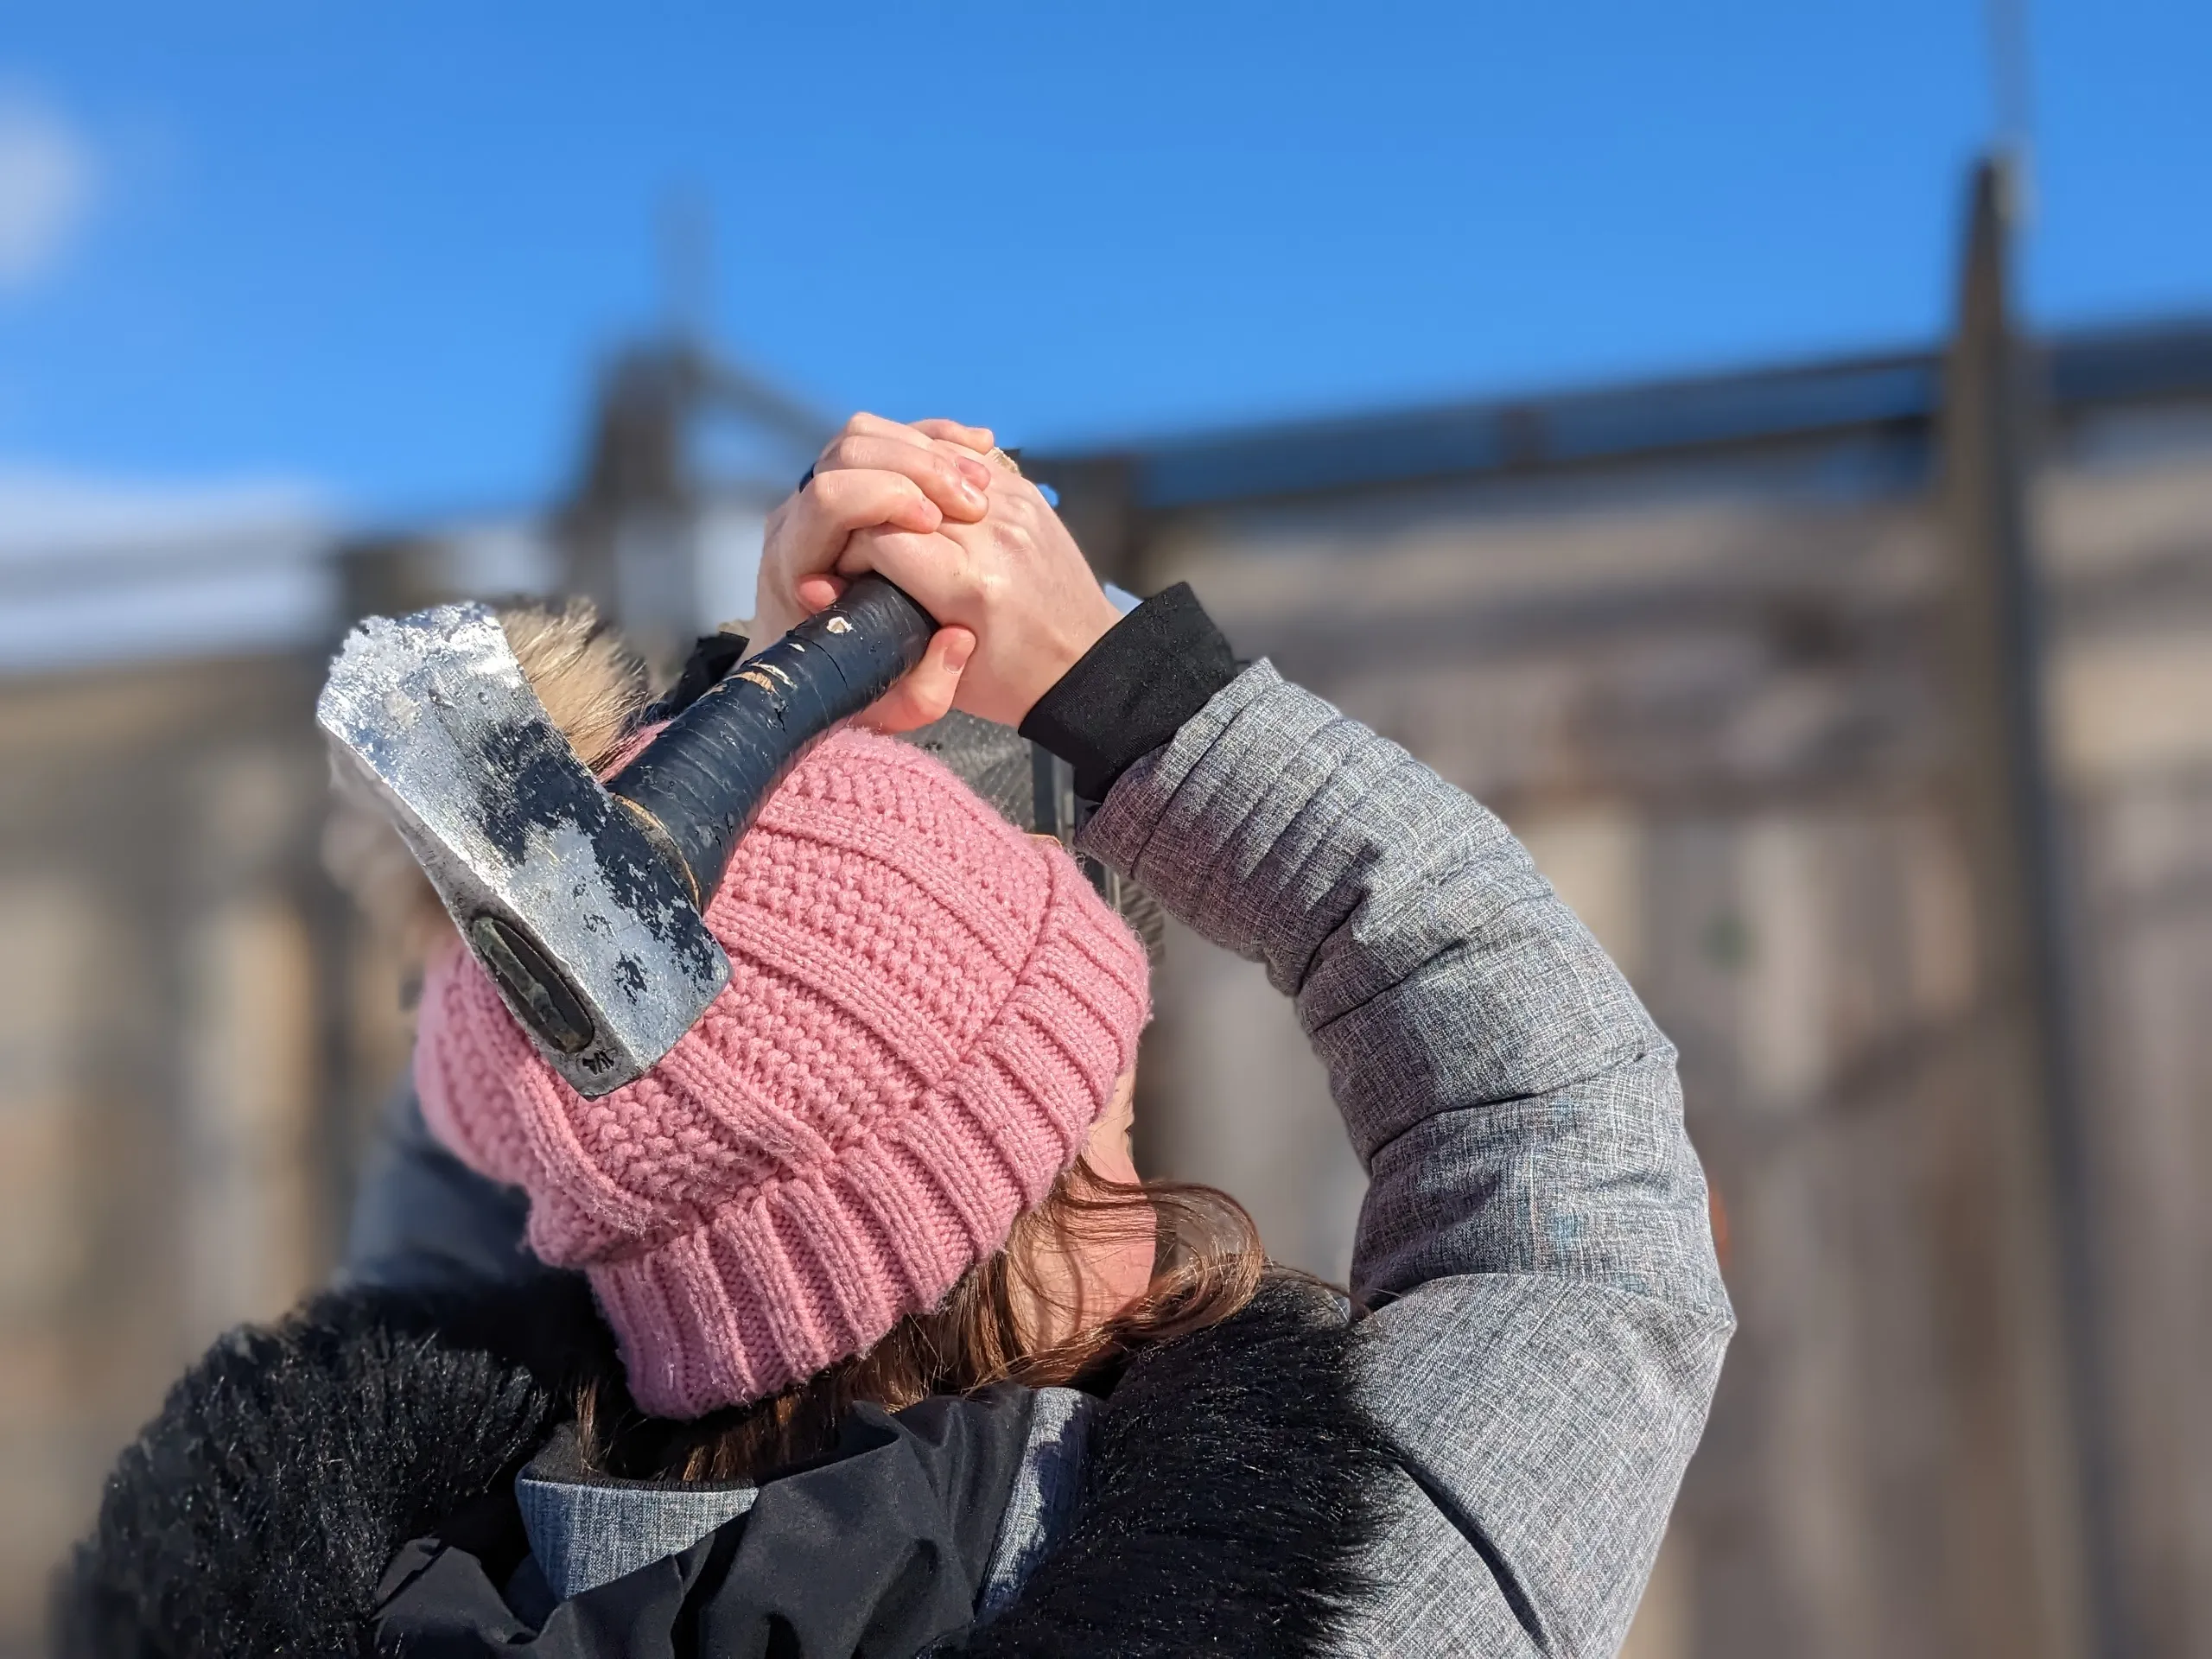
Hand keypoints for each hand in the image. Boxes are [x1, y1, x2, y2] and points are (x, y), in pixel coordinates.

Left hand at [755, 414, 1001, 731]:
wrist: (802, 677)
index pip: (832, 497)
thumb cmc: (848, 693)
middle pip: (850, 449)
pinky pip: (884, 439)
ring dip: (929, 449)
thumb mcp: (889, 711)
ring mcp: (815, 497)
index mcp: (796, 565)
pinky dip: (933, 440)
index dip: (889, 500)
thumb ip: (925, 692)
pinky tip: (978, 459)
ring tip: (978, 489)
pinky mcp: (843, 487)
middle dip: (918, 465)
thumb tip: (957, 638)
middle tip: (971, 504)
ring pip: (866, 434)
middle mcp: (797, 520)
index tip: (938, 525)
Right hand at [834, 458, 1122, 728]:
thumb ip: (874, 630)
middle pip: (896, 486)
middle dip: (866, 506)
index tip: (853, 575)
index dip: (851, 550)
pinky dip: (930, 463)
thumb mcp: (934, 683)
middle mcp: (994, 535)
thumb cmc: (1009, 683)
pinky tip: (923, 488)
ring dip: (896, 476)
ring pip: (924, 455)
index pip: (876, 533)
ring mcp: (1014, 503)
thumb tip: (819, 583)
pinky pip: (961, 453)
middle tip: (865, 539)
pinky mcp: (1025, 489)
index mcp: (971, 586)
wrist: (1087, 662)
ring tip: (893, 509)